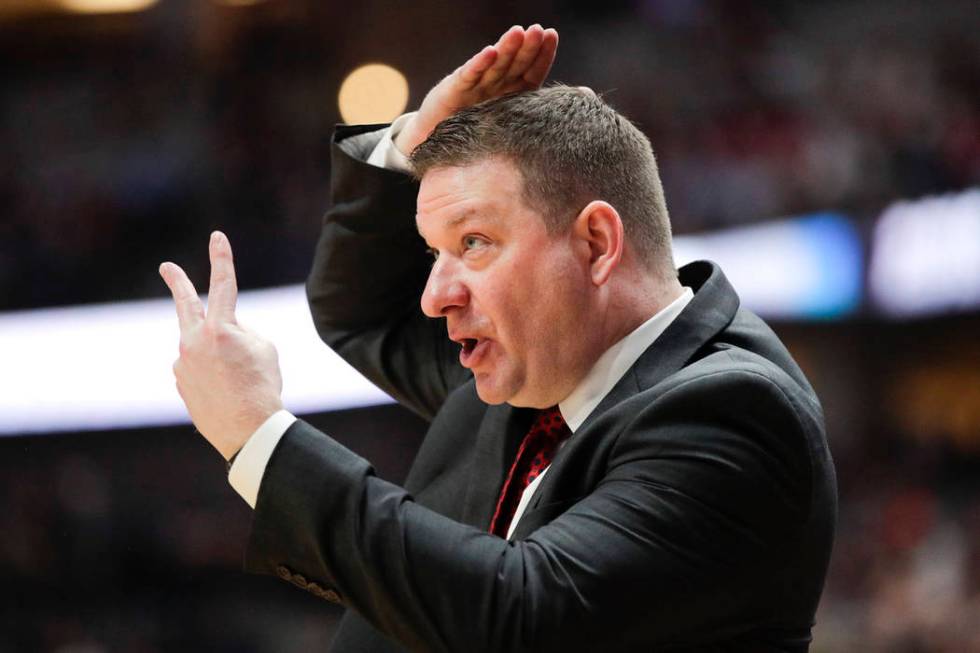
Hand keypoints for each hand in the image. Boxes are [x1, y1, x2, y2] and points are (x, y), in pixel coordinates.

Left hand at [159, 231, 282, 459]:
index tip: (217, 236)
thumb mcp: (264, 348)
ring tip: (238, 378)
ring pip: (202, 346)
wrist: (247, 429)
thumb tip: (225, 332)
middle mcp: (194, 341)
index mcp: (220, 328)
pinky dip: (213, 374)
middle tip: (168, 267)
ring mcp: (182, 362)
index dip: (221, 257)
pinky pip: (198, 368)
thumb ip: (241, 331)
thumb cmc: (262, 386)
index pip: (223, 284)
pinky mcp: (180, 381)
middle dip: (178, 282)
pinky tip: (227, 391)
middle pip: (186, 304)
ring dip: (219, 355)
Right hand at [394, 24, 558, 155]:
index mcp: (512, 94)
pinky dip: (479, 64)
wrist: (439, 148)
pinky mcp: (454, 90)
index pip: (531, 71)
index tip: (551, 35)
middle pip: (514, 64)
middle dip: (526, 46)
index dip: (541, 54)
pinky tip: (490, 52)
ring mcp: (475, 86)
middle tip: (537, 30)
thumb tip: (587, 94)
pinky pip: (469, 76)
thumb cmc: (478, 137)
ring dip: (506, 49)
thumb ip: (545, 111)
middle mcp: (495, 86)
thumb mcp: (514, 128)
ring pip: (494, 65)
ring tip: (517, 33)